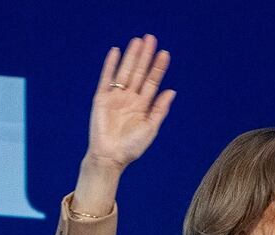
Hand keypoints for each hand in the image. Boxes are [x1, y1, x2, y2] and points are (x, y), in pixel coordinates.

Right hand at [86, 34, 174, 171]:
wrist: (111, 156)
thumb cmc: (132, 146)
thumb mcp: (151, 127)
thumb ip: (160, 109)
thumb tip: (172, 91)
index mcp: (143, 105)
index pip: (152, 82)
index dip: (158, 68)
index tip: (165, 54)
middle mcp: (130, 98)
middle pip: (139, 72)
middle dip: (145, 56)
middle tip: (151, 38)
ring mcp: (115, 96)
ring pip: (125, 71)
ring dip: (131, 56)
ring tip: (137, 41)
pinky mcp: (101, 98)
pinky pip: (106, 78)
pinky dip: (110, 65)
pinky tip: (116, 52)